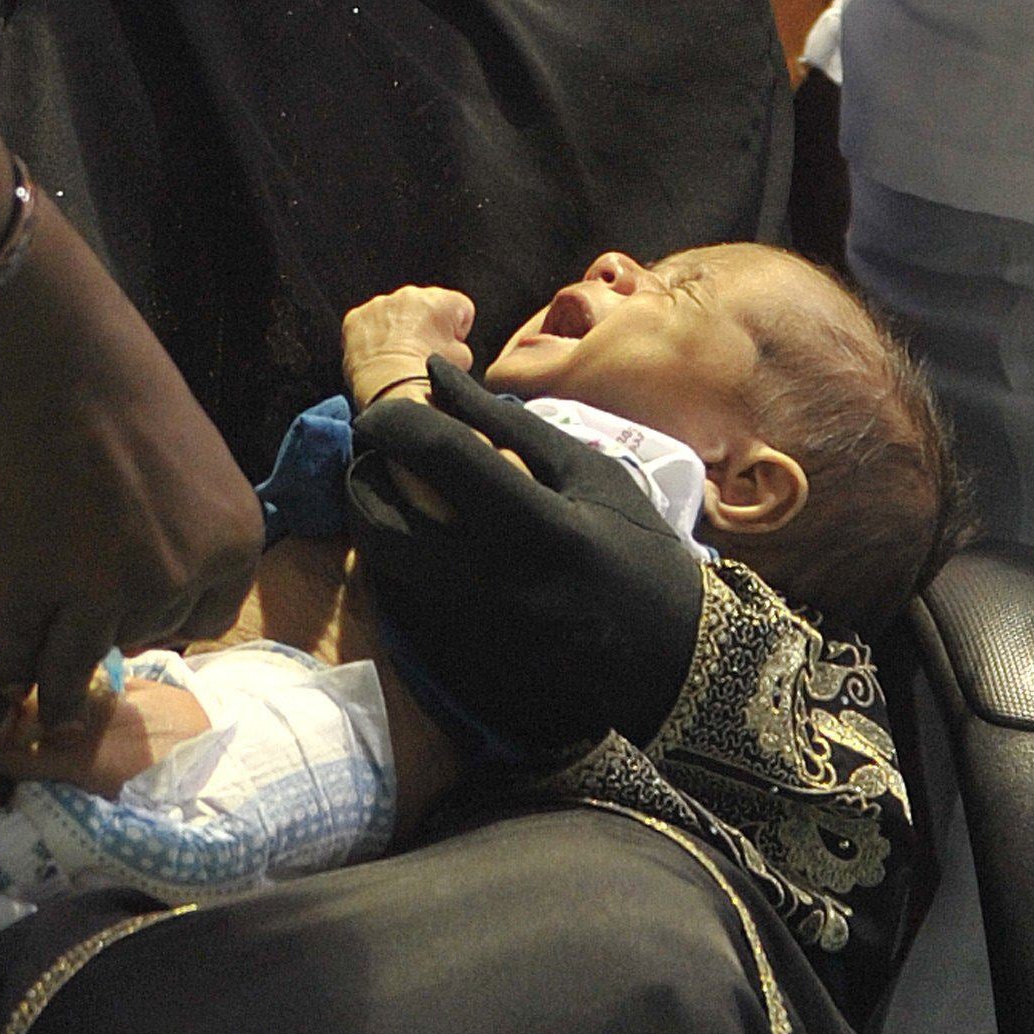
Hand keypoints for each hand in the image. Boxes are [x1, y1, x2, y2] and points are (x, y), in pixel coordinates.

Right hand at [0, 201, 263, 732]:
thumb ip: (179, 523)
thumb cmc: (121, 385)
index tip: (137, 622)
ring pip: (78, 661)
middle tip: (79, 629)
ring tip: (42, 707)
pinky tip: (5, 682)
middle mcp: (181, 577)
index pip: (207, 617)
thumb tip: (152, 577)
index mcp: (235, 541)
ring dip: (57, 685)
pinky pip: (26, 649)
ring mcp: (107, 591)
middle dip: (112, 629)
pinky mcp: (38, 589)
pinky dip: (12, 668)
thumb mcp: (186, 461)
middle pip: (143, 632)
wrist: (52, 354)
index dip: (168, 618)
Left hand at [341, 285, 474, 408]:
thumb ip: (459, 343)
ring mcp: (379, 304)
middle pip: (422, 308)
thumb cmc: (429, 374)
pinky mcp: (355, 318)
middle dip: (423, 327)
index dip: (456, 332)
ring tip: (397, 359)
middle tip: (420, 355)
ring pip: (392, 314)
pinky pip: (366, 324)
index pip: (458, 308)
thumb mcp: (465, 359)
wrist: (394, 388)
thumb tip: (450, 346)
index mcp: (441, 300)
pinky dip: (370, 338)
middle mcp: (409, 294)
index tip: (447, 348)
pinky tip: (378, 358)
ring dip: (396, 330)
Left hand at [346, 360, 705, 755]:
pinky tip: (432, 542)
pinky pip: (408, 600)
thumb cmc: (638, 548)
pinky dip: (403, 563)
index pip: (436, 455)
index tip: (382, 411)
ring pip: (384, 568)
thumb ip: (508, 424)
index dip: (392, 422)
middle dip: (363, 480)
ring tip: (404, 494)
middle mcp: (490, 580)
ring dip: (377, 521)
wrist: (670, 655)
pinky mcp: (467, 657)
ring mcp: (473, 627)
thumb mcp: (588, 472)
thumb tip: (438, 376)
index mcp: (531, 524)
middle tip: (380, 457)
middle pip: (379, 525)